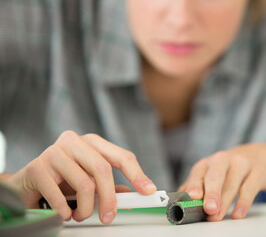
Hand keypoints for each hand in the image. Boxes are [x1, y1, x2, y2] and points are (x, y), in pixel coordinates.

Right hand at [6, 131, 156, 223]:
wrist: (26, 182)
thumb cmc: (62, 179)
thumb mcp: (89, 181)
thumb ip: (110, 187)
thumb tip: (131, 196)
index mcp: (92, 143)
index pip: (121, 156)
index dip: (137, 174)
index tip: (148, 191)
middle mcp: (75, 142)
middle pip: (103, 169)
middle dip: (109, 198)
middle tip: (109, 216)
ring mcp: (55, 151)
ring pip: (84, 184)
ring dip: (86, 208)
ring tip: (81, 214)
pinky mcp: (38, 166)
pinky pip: (60, 195)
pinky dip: (66, 211)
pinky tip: (65, 212)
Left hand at [178, 143, 265, 220]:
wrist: (262, 157)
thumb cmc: (231, 169)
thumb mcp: (213, 173)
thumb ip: (198, 186)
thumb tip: (179, 201)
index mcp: (208, 163)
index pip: (198, 172)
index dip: (194, 184)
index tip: (191, 196)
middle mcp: (223, 160)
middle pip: (215, 176)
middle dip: (211, 193)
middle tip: (208, 208)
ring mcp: (241, 164)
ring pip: (231, 184)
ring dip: (224, 202)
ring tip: (217, 216)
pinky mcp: (258, 172)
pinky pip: (250, 188)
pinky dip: (243, 203)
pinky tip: (238, 214)